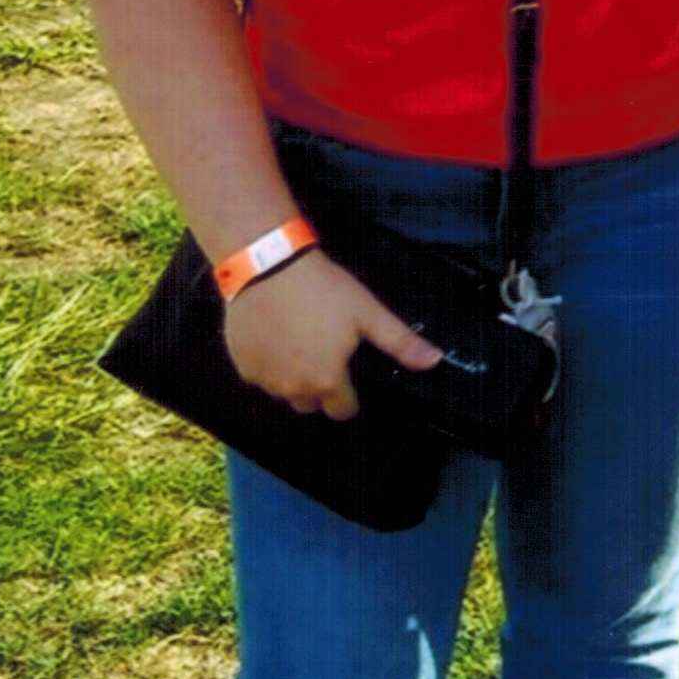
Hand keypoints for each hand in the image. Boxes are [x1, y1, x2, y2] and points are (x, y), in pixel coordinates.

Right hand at [223, 250, 442, 418]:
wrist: (268, 267)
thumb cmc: (322, 289)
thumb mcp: (368, 312)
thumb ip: (399, 342)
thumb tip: (435, 361)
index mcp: (327, 381)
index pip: (343, 410)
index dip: (349, 394)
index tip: (347, 370)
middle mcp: (294, 389)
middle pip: (312, 404)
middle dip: (321, 387)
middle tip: (324, 350)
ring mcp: (264, 379)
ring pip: (284, 392)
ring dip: (293, 377)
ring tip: (300, 340)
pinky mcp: (242, 365)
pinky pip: (261, 376)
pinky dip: (269, 365)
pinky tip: (276, 336)